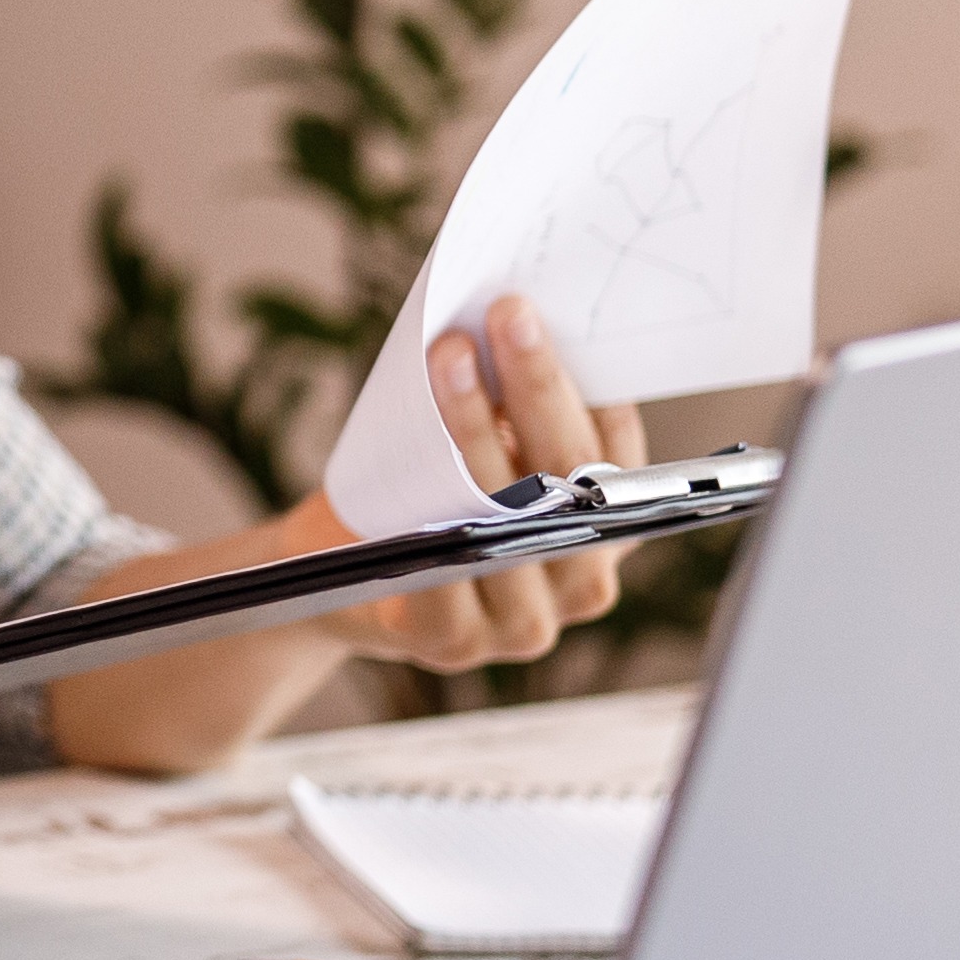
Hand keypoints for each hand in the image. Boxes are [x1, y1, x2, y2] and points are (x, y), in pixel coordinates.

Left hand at [314, 298, 651, 674]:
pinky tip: (417, 460)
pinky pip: (450, 576)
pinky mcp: (456, 642)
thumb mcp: (477, 441)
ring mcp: (525, 621)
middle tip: (509, 317)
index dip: (592, 384)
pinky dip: (435, 508)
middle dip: (540, 385)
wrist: (339, 576)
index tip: (557, 323)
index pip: (621, 451)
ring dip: (479, 429)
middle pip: (573, 475)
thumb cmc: (419, 494)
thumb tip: (517, 317)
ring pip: (510, 517)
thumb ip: (511, 401)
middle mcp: (582, 581)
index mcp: (605, 527)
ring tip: (449, 359)